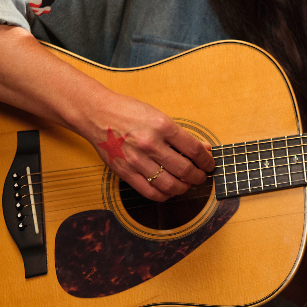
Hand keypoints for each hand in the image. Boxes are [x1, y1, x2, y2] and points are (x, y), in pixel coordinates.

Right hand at [83, 92, 213, 201]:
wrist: (97, 114)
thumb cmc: (128, 111)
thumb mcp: (159, 115)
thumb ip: (180, 134)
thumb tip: (203, 148)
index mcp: (162, 125)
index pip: (193, 149)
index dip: (206, 160)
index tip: (209, 164)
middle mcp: (150, 144)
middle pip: (184, 170)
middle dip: (198, 177)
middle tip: (201, 177)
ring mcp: (137, 160)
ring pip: (169, 185)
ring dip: (183, 188)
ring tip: (187, 185)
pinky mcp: (125, 172)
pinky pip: (150, 192)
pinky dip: (164, 195)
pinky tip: (169, 191)